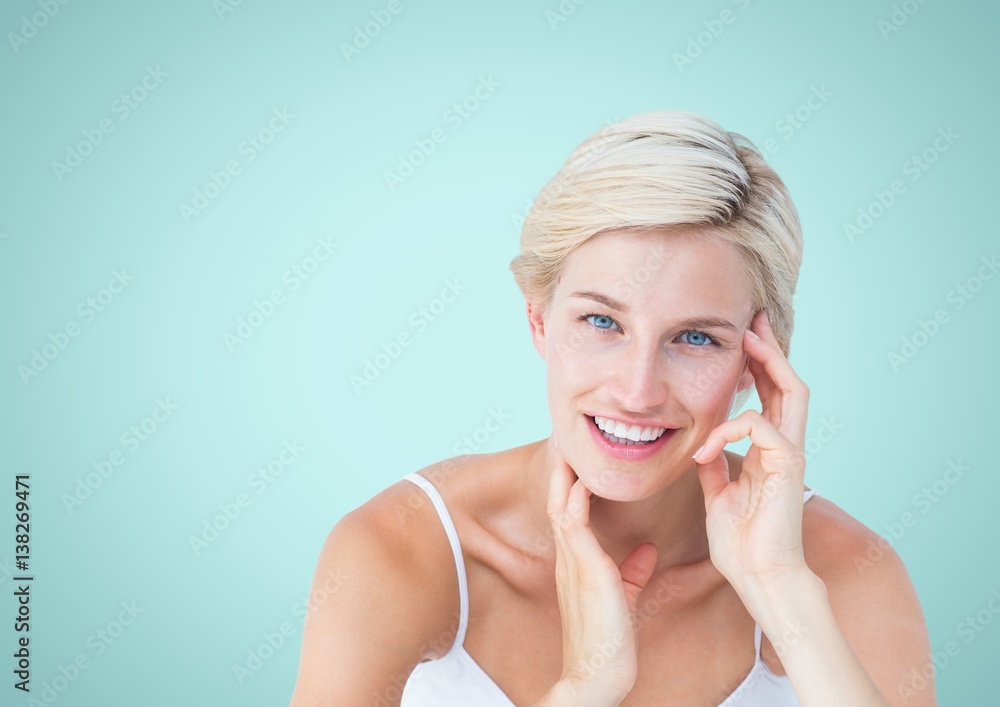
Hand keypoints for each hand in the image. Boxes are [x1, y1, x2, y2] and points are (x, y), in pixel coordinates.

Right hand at [546, 439, 657, 703]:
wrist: (599, 675)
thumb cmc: (610, 639)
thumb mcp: (625, 595)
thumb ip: (633, 570)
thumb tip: (647, 549)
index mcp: (577, 561)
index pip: (569, 510)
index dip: (570, 481)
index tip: (577, 454)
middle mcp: (569, 557)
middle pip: (558, 499)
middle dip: (562, 468)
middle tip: (565, 436)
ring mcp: (574, 562)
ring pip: (561, 504)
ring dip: (563, 473)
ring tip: (566, 442)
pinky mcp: (586, 569)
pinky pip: (574, 523)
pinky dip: (574, 497)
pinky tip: (580, 477)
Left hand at [692, 310, 811, 598]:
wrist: (758, 575)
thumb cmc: (741, 542)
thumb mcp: (717, 493)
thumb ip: (715, 466)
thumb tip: (701, 446)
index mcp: (769, 451)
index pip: (768, 396)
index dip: (757, 366)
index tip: (741, 339)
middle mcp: (786, 445)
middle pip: (787, 382)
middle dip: (770, 347)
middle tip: (751, 318)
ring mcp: (791, 452)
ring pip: (793, 390)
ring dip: (769, 360)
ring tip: (746, 339)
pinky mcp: (789, 463)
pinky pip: (759, 425)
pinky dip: (728, 428)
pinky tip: (704, 450)